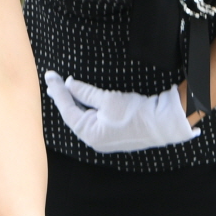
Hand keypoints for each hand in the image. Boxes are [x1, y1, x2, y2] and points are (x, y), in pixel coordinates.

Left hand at [44, 71, 199, 153]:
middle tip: (53, 82)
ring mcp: (104, 138)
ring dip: (74, 102)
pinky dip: (86, 108)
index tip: (51, 76)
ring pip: (83, 117)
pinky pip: (94, 120)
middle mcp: (94, 140)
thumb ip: (85, 92)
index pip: (67, 110)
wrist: (164, 124)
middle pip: (73, 115)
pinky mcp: (113, 134)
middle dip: (63, 97)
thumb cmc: (136, 113)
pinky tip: (82, 100)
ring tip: (63, 89)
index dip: (58, 92)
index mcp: (90, 134)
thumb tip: (69, 84)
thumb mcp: (107, 99)